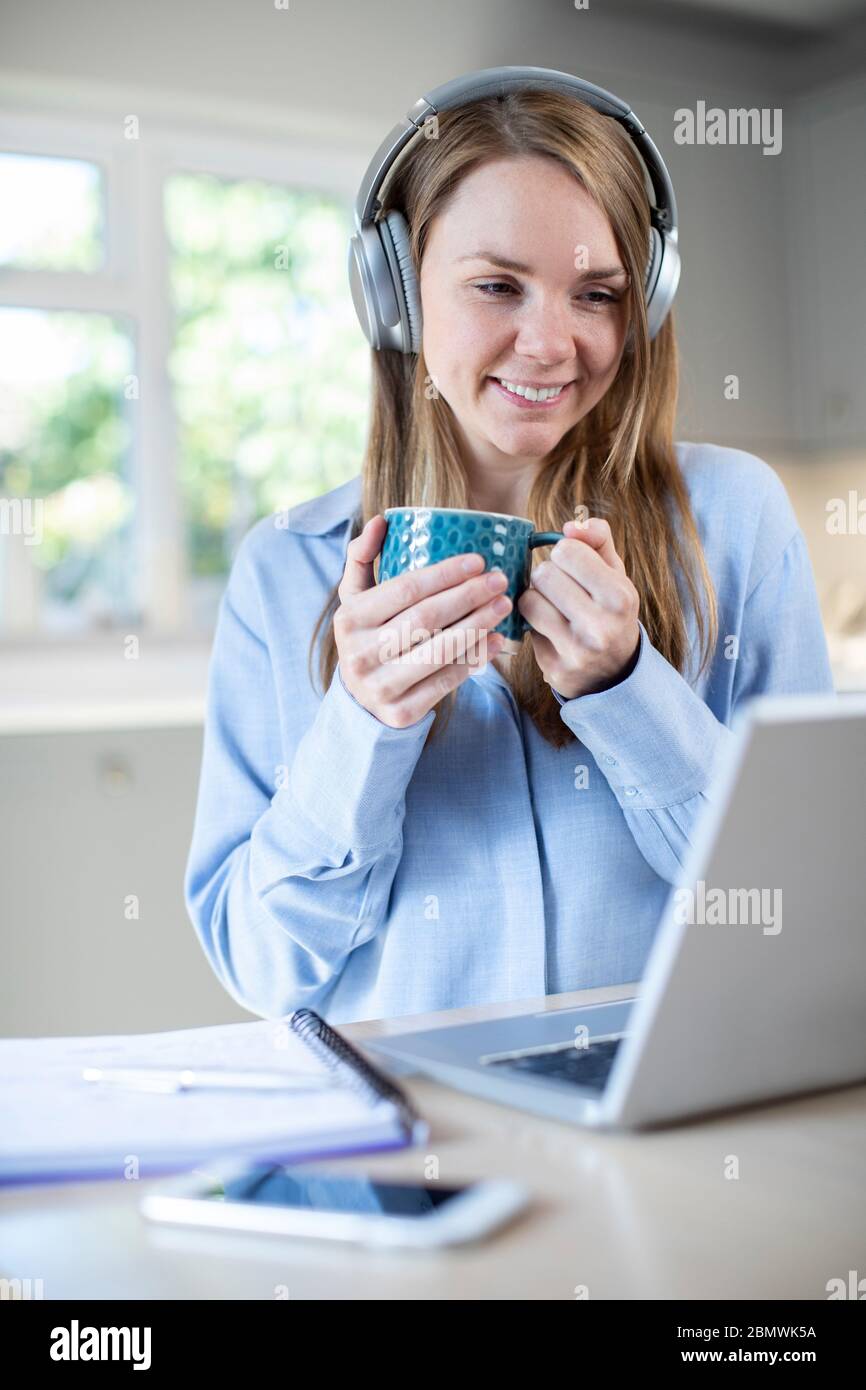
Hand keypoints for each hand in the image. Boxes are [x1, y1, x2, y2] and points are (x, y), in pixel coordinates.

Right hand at [334, 517, 512, 727]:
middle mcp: (360, 654)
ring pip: (438, 650)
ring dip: (477, 625)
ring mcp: (379, 686)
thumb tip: (380, 521)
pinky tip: (495, 640)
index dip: (445, 573)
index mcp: (348, 619)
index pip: (405, 589)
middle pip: (426, 618)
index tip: (478, 560)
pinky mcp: (401, 712)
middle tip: (499, 581)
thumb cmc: (369, 637)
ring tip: (503, 606)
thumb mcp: (355, 599)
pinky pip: (445, 682)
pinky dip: (473, 659)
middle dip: (468, 596)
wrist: (361, 702)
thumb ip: (362, 557)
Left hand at [517, 516, 639, 700]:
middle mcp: (600, 626)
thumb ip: (598, 539)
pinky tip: (552, 630)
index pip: (567, 551)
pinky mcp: (554, 669)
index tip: (574, 567)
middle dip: (548, 576)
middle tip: (561, 587)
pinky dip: (534, 625)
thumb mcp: (615, 573)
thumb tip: (571, 525)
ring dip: (535, 599)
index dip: (565, 554)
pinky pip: (525, 629)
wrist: (616, 671)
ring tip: (553, 606)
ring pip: (528, 601)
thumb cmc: (610, 610)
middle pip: (544, 574)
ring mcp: (576, 651)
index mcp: (620, 597)